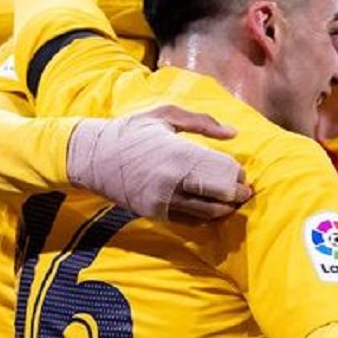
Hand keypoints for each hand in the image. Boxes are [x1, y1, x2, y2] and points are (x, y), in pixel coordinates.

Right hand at [66, 105, 251, 222]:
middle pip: (220, 198)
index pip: (222, 173)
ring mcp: (163, 202)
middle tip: (244, 191)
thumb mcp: (165, 115)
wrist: (92, 157)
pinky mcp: (155, 214)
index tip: (240, 173)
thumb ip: (203, 123)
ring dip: (224, 209)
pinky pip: (189, 221)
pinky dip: (204, 217)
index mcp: (178, 155)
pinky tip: (210, 207)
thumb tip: (234, 134)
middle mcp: (172, 182)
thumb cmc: (131, 131)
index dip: (237, 175)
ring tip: (231, 200)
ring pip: (207, 214)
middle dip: (236, 195)